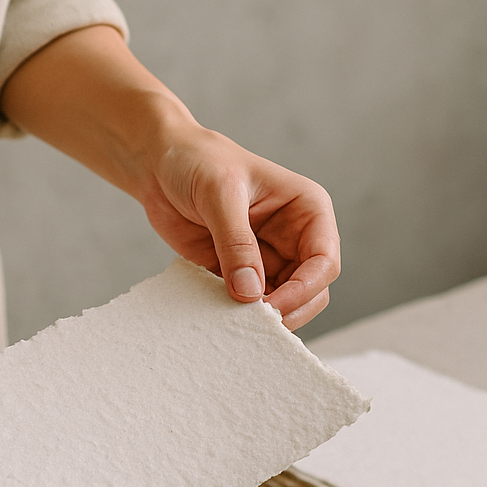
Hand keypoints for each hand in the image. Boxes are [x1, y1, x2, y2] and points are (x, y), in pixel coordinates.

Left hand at [140, 123, 339, 329]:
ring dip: (261, 318)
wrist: (161, 167)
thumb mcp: (219, 194)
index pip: (324, 260)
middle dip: (288, 309)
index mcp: (306, 210)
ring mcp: (266, 260)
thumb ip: (236, 243)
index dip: (305, 289)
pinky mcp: (237, 275)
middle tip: (252, 322)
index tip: (271, 305)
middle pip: (311, 290)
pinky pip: (246, 305)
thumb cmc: (198, 163)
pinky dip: (235, 317)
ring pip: (282, 304)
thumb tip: (249, 292)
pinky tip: (217, 319)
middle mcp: (293, 238)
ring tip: (233, 322)